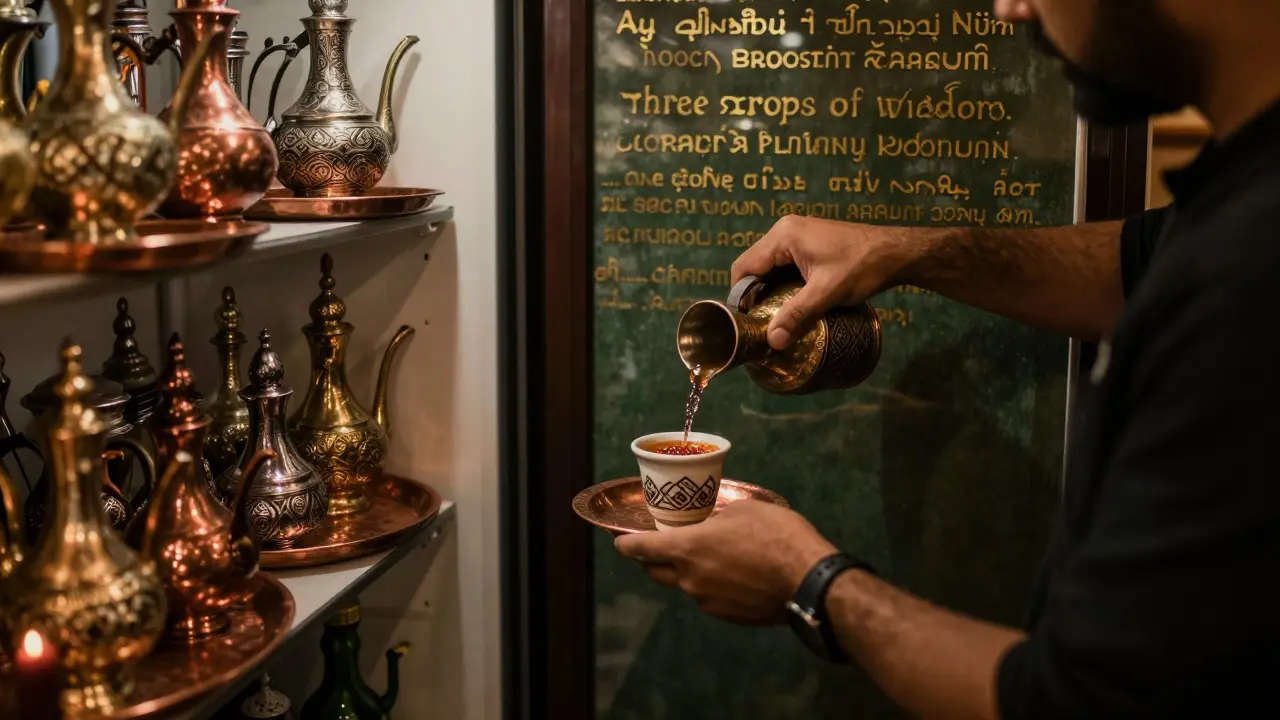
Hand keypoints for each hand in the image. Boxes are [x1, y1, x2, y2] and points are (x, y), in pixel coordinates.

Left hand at [615, 500, 836, 624]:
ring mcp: (708, 602)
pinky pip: (709, 598)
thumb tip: (714, 525)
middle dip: (652, 560)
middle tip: (661, 545)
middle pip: (656, 572)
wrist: (808, 580)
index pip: (640, 549)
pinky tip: (734, 575)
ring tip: (711, 557)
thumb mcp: (744, 510)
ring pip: (685, 586)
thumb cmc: (776, 535)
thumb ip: (718, 518)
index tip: (618, 540)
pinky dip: (712, 586)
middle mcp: (690, 579)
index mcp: (687, 549)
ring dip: (688, 572)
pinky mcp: (728, 617)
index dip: (625, 544)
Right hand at [730, 215, 916, 349]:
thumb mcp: (827, 293)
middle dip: (755, 294)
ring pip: (768, 266)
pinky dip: (782, 283)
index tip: (746, 321)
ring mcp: (797, 233)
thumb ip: (797, 315)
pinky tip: (790, 302)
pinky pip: (783, 264)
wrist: (897, 252)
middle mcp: (785, 230)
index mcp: (784, 236)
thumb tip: (772, 341)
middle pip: (754, 265)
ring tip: (773, 316)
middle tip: (759, 322)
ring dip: (769, 290)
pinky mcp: (808, 242)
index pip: (744, 266)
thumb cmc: (862, 267)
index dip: (741, 296)